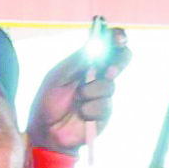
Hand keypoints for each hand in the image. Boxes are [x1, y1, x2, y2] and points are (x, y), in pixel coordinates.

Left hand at [27, 30, 127, 155]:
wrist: (46, 129)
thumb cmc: (49, 99)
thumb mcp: (59, 75)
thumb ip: (78, 60)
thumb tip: (98, 43)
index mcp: (87, 63)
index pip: (107, 46)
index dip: (116, 38)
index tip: (118, 38)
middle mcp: (99, 76)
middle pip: (121, 61)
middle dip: (118, 63)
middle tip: (108, 70)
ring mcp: (104, 94)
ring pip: (109, 86)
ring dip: (89, 92)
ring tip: (76, 100)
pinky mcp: (105, 113)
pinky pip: (103, 106)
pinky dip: (88, 109)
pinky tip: (79, 114)